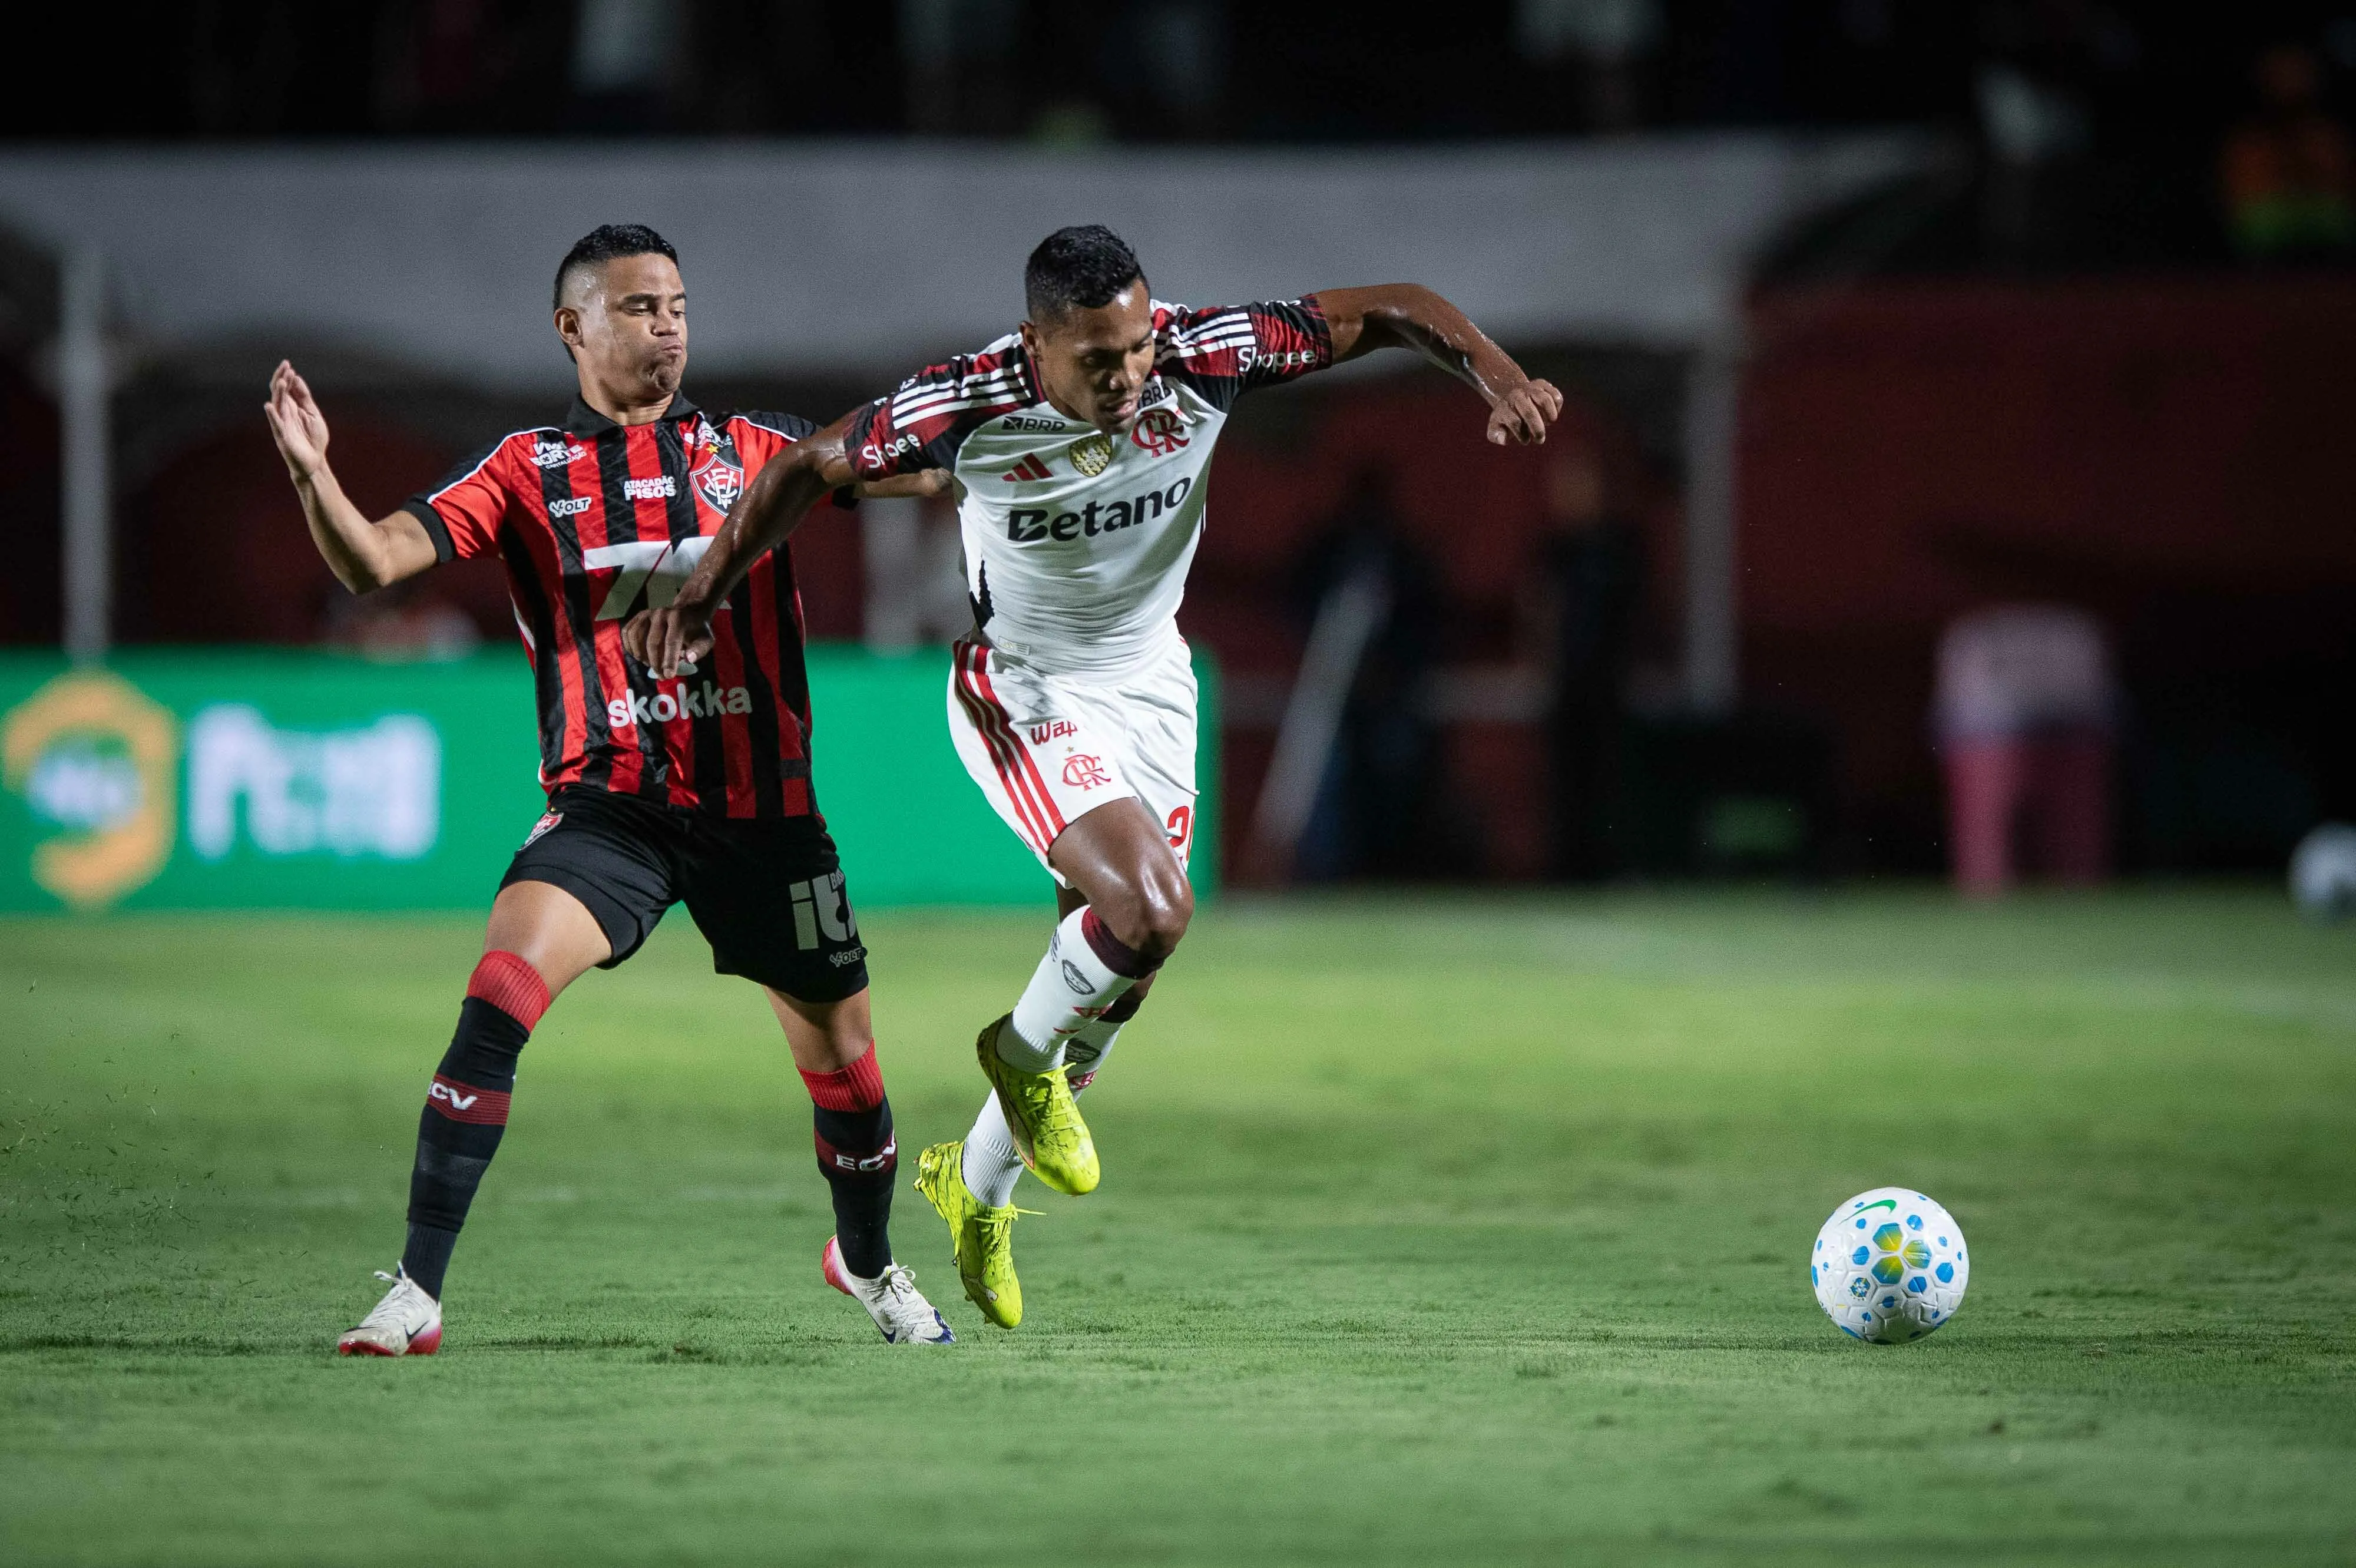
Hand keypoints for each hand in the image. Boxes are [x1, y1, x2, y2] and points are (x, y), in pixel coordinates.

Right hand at [262, 360, 330, 480]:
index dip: (286, 376)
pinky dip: (273, 416)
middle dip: (281, 379)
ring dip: (278, 393)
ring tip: (281, 381)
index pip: (285, 388)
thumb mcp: (313, 414)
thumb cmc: (313, 438)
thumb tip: (296, 378)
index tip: (288, 365)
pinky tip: (269, 406)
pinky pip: (276, 424)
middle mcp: (284, 413)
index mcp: (292, 407)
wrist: (315, 461)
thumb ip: (305, 397)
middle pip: (279, 393)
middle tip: (284, 366)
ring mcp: (282, 424)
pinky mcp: (282, 436)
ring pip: (277, 405)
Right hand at [624, 604, 713, 677]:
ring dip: (641, 655)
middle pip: (652, 642)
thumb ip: (700, 649)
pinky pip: (628, 632)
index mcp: (678, 618)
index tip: (668, 676)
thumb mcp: (706, 639)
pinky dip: (630, 646)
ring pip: (636, 636)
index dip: (669, 660)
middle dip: (655, 663)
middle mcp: (661, 613)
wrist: (689, 612)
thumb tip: (689, 658)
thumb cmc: (697, 630)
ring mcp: (648, 613)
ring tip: (650, 665)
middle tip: (661, 676)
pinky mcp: (639, 616)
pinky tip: (638, 656)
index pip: (671, 641)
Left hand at [1486, 378, 1562, 445]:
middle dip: (1537, 430)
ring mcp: (1531, 388)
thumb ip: (1496, 435)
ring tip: (1549, 423)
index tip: (1525, 440)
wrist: (1511, 395)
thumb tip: (1504, 439)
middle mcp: (1518, 395)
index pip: (1515, 422)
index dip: (1522, 435)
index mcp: (1505, 406)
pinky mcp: (1544, 385)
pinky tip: (1551, 415)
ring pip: (1545, 400)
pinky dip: (1557, 408)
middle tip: (1540, 440)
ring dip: (1550, 416)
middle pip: (1529, 412)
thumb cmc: (1506, 417)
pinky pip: (1556, 396)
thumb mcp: (1496, 427)